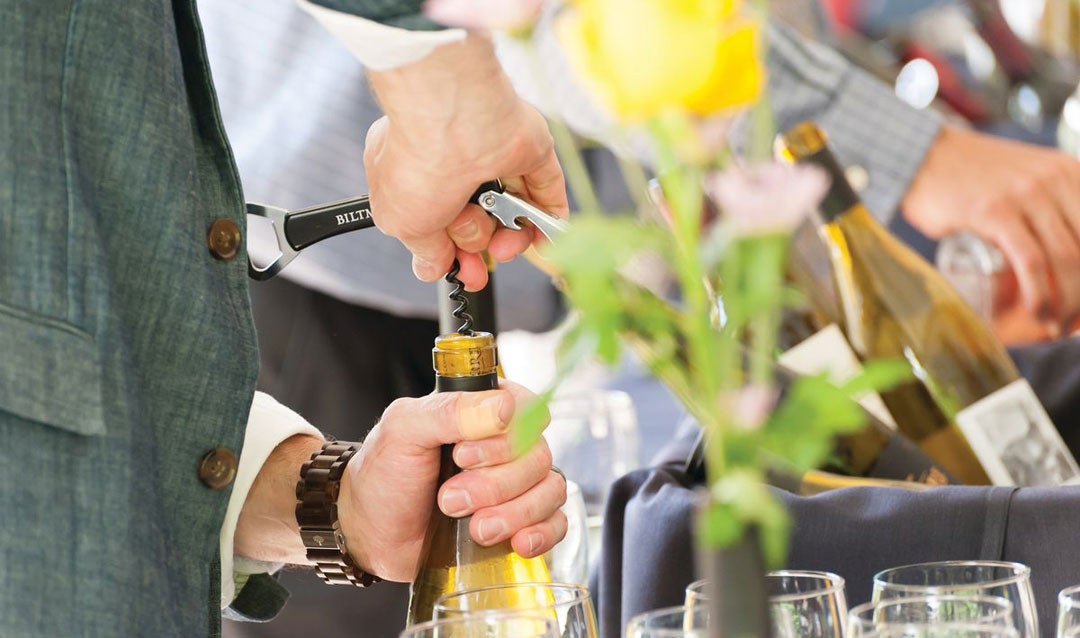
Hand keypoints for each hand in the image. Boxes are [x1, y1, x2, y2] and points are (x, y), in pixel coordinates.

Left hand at [338, 381, 566, 581]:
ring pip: (550, 490)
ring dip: (514, 513)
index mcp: (482, 410)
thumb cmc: (383, 474)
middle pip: (538, 455)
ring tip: (475, 529)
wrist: (369, 531)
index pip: (527, 409)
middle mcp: (506, 443)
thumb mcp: (403, 430)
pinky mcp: (520, 521)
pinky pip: (557, 522)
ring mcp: (517, 484)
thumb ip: (447, 411)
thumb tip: (502, 408)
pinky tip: (517, 543)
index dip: (505, 437)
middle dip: (496, 485)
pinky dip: (542, 533)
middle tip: (449, 499)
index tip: (462, 456)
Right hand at [364, 33, 567, 289]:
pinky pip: (545, 194)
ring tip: (497, 232)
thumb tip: (430, 268)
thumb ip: (424, 250)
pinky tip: (546, 242)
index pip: (437, 226)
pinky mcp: (530, 156)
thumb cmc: (420, 164)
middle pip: (474, 227)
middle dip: (475, 245)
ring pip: (509, 218)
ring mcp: (494, 162)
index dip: (451, 255)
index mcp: (415, 177)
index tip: (462, 272)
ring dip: (506, 238)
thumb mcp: (403, 224)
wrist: (459, 123)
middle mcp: (454, 169)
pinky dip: (548, 222)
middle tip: (473, 248)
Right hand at [902, 124, 1079, 329]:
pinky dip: (1039, 294)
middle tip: (1070, 320)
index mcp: (1070, 172)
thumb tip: (1065, 259)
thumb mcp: (1026, 180)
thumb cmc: (969, 176)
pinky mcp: (995, 212)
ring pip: (1066, 259)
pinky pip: (1030, 261)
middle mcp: (1056, 179)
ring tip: (1053, 322)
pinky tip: (1037, 310)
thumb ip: (1051, 206)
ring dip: (1066, 302)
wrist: (922, 156)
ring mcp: (1026, 194)